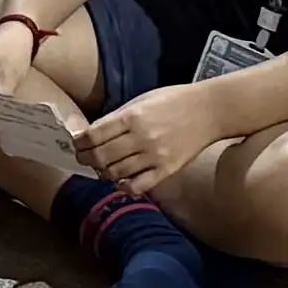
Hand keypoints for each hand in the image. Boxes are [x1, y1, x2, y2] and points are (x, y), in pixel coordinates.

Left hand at [79, 81, 231, 195]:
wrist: (210, 111)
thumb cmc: (174, 101)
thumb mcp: (142, 101)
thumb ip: (118, 118)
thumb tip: (90, 133)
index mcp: (132, 116)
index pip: (94, 135)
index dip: (80, 142)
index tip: (77, 143)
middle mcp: (141, 137)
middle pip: (100, 156)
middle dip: (85, 159)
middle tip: (83, 158)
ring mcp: (154, 156)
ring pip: (115, 173)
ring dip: (102, 173)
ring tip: (101, 168)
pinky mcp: (166, 170)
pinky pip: (137, 186)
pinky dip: (123, 186)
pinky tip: (121, 180)